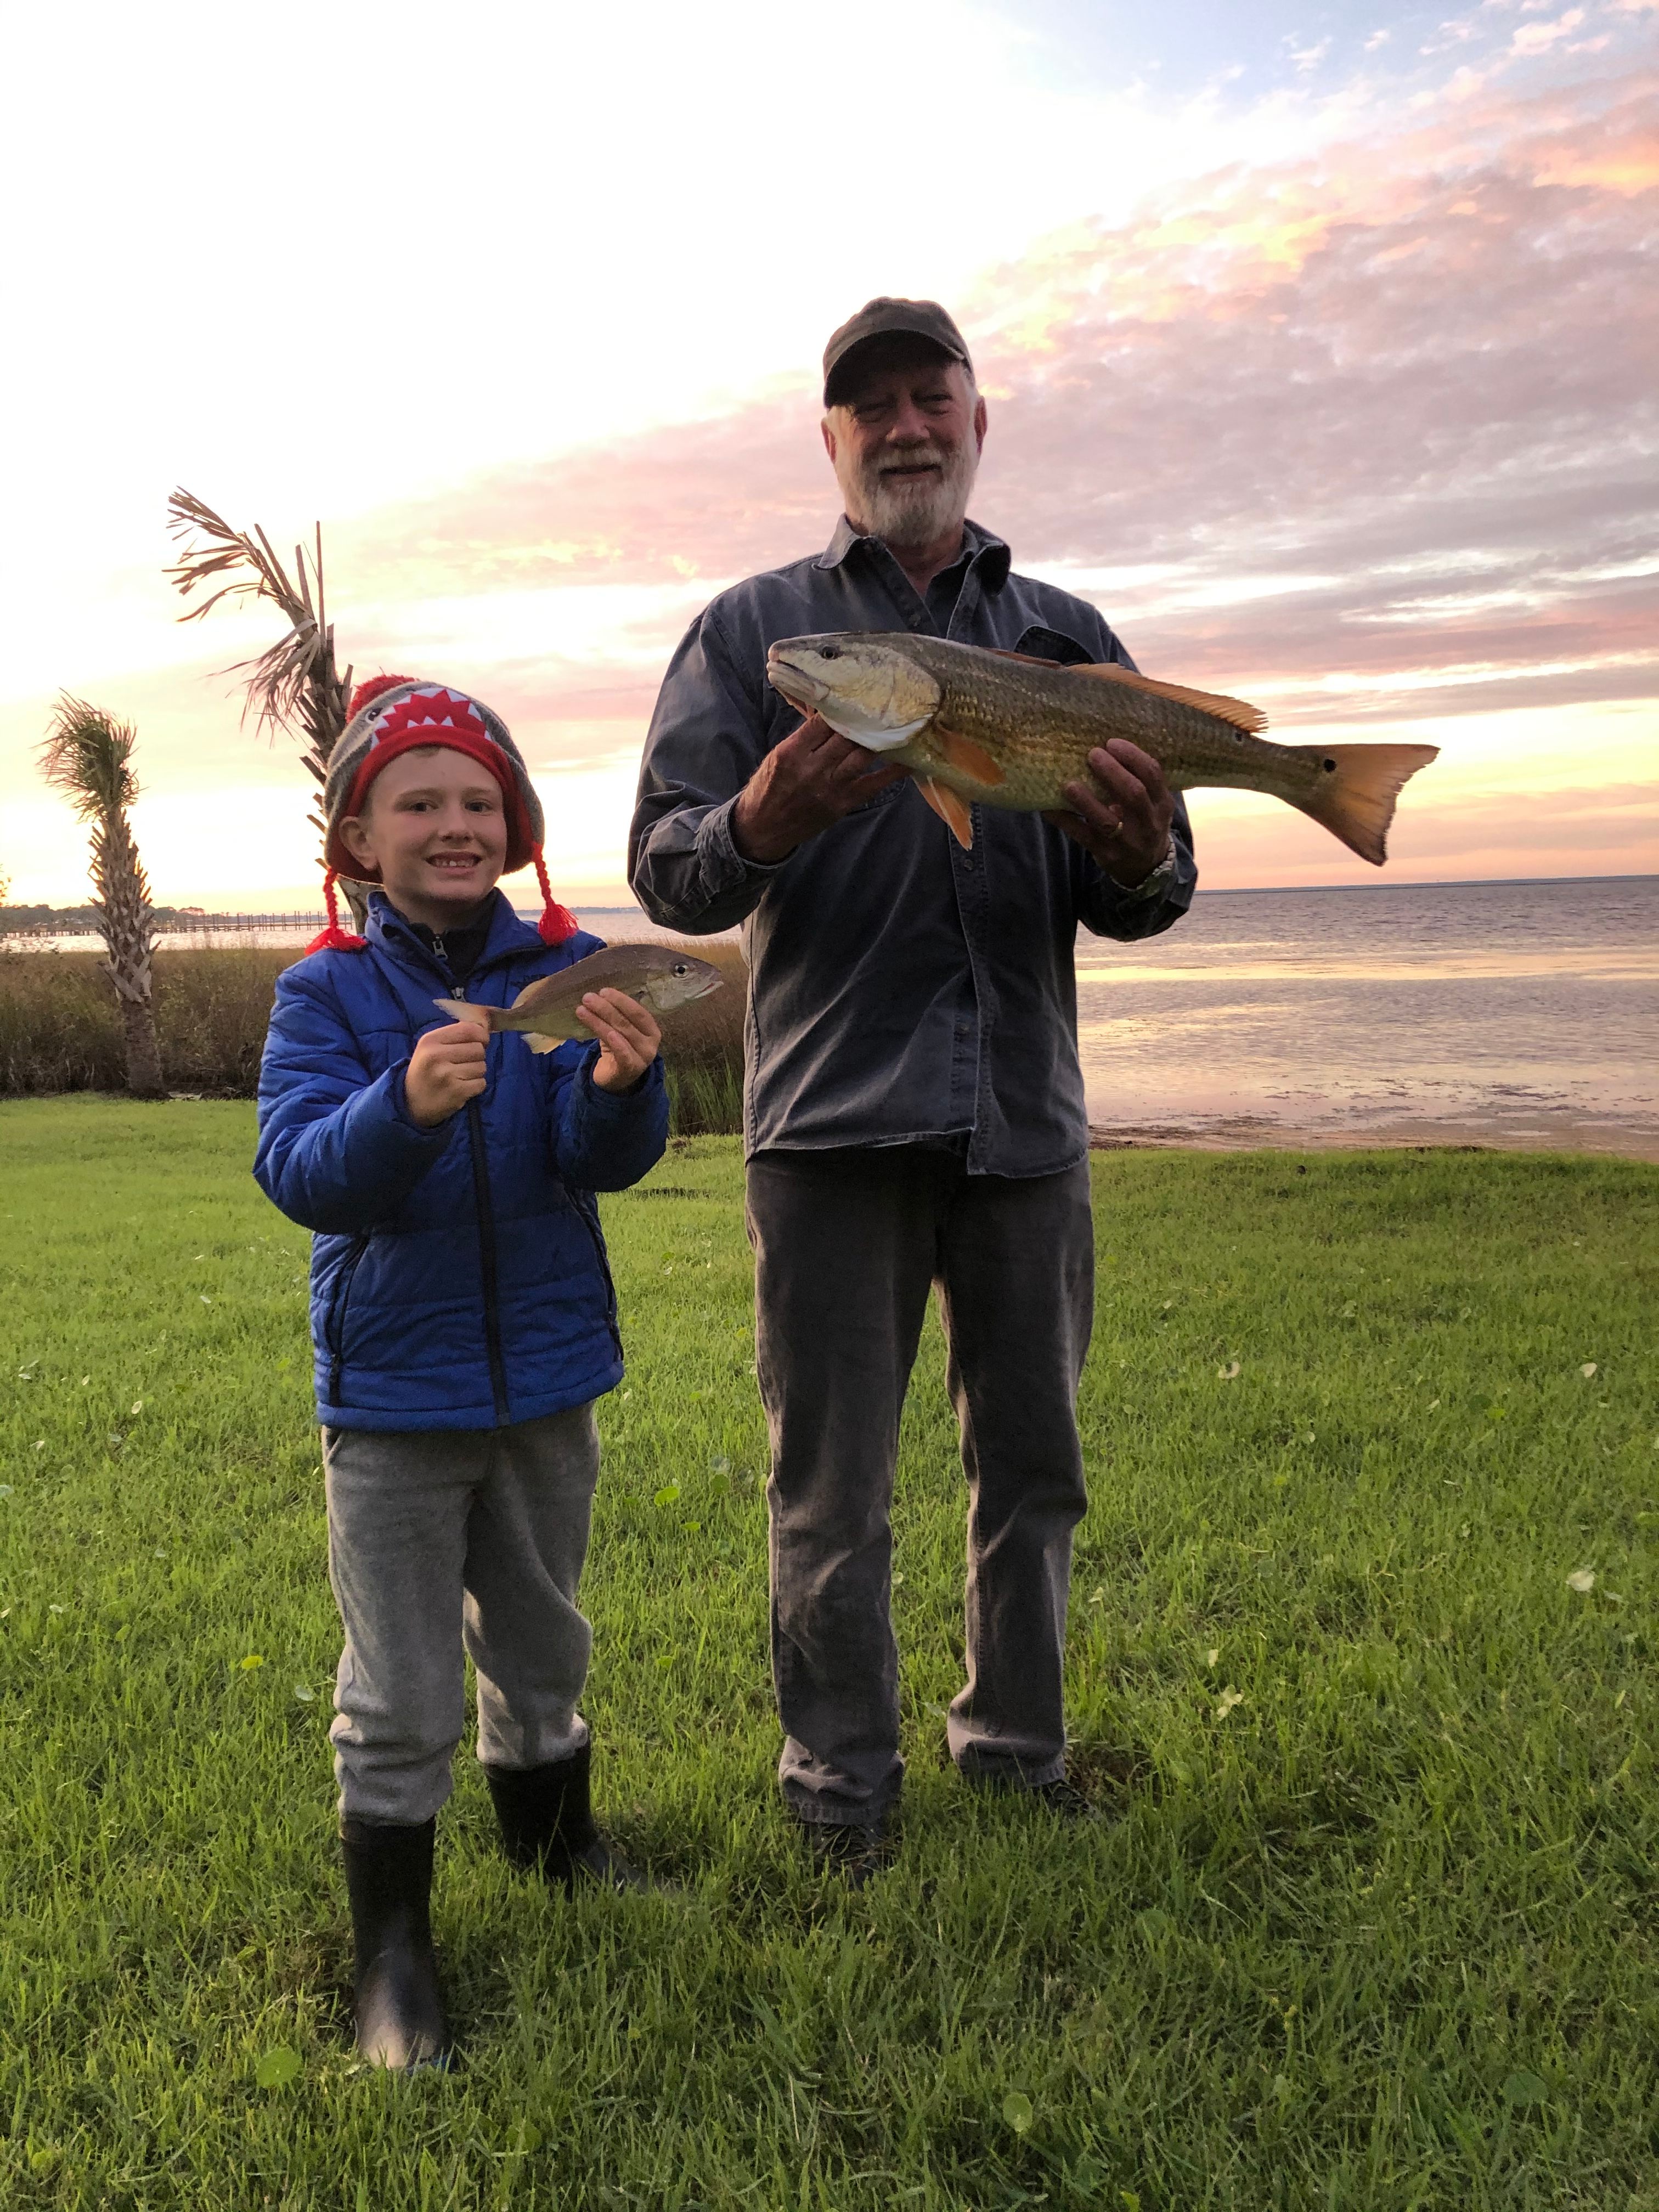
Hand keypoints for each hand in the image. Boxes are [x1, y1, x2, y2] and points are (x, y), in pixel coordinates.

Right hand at [405, 1018, 487, 1126]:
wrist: (410, 1102)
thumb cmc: (425, 1070)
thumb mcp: (430, 1047)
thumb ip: (454, 1035)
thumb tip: (483, 1027)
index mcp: (430, 1040)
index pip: (468, 1030)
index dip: (481, 1035)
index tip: (481, 1041)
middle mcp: (437, 1056)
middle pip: (478, 1049)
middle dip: (477, 1056)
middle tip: (465, 1063)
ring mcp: (447, 1075)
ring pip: (481, 1066)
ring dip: (477, 1072)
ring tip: (462, 1076)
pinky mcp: (456, 1092)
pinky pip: (481, 1083)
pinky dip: (476, 1086)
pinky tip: (463, 1087)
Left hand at [579, 988, 661, 1092]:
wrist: (617, 1079)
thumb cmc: (620, 1049)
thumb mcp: (620, 1030)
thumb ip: (615, 1015)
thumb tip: (596, 996)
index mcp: (651, 1030)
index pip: (638, 1011)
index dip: (621, 1000)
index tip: (603, 991)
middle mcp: (650, 1044)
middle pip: (626, 1021)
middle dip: (605, 1008)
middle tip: (587, 998)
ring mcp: (642, 1058)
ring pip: (619, 1034)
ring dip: (599, 1020)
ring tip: (581, 1010)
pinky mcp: (630, 1069)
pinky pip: (623, 1054)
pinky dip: (615, 1042)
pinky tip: (606, 1032)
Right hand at [731, 713, 909, 862]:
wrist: (764, 828)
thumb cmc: (770, 787)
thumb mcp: (777, 756)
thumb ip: (803, 736)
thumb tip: (828, 710)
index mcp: (792, 753)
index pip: (822, 723)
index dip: (840, 708)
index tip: (855, 696)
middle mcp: (812, 769)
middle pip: (846, 737)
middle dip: (864, 720)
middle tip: (881, 704)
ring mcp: (830, 788)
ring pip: (862, 756)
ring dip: (881, 739)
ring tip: (896, 724)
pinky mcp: (844, 803)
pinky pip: (874, 784)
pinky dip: (893, 771)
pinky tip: (907, 758)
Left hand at [1045, 738, 1174, 886]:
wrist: (1146, 869)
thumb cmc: (1143, 823)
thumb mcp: (1153, 804)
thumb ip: (1138, 780)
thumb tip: (1104, 745)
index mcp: (1162, 803)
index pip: (1152, 774)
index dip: (1133, 756)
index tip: (1112, 742)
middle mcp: (1148, 823)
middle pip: (1134, 794)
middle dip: (1112, 772)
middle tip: (1092, 754)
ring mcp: (1127, 842)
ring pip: (1107, 820)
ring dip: (1086, 801)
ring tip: (1069, 784)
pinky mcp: (1106, 855)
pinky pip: (1083, 836)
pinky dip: (1065, 820)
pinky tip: (1048, 807)